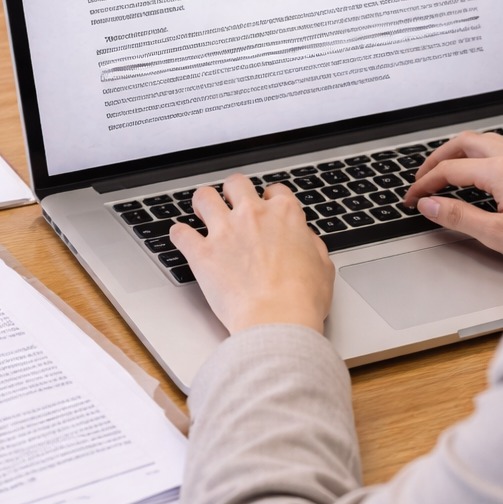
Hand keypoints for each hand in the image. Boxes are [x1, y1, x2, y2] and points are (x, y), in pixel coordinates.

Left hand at [168, 174, 334, 333]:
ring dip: (203, 204)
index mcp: (285, 214)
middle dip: (233, 193)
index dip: (269, 199)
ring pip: (204, 197)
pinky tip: (182, 238)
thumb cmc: (301, 299)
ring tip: (203, 214)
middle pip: (236, 184)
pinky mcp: (202, 253)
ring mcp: (224, 231)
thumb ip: (312, 245)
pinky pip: (180, 233)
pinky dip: (179, 235)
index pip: (274, 190)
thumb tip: (305, 239)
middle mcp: (252, 215)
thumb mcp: (323, 267)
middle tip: (231, 206)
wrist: (277, 319)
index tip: (266, 208)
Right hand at [403, 131, 502, 272]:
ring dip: (461, 152)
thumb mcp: (497, 235)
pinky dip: (483, 157)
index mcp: (500, 172)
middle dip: (438, 158)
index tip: (411, 199)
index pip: (449, 170)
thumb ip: (458, 216)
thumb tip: (429, 204)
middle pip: (465, 143)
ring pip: (487, 142)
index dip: (424, 184)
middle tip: (422, 177)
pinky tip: (484, 175)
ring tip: (447, 171)